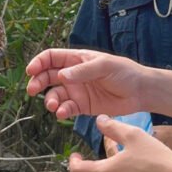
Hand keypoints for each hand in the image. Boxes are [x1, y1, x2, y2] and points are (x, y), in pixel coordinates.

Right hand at [26, 49, 145, 119]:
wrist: (140, 91)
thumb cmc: (124, 72)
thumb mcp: (104, 66)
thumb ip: (82, 71)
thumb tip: (61, 75)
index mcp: (77, 59)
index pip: (51, 58)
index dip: (39, 63)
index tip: (31, 71)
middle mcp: (73, 74)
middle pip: (48, 76)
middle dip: (38, 82)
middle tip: (33, 90)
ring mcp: (77, 91)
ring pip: (55, 94)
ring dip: (50, 100)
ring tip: (52, 106)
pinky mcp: (82, 106)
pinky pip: (66, 108)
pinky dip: (61, 111)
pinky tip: (62, 113)